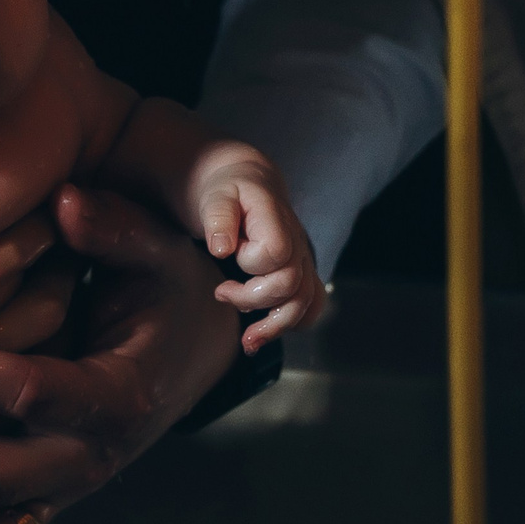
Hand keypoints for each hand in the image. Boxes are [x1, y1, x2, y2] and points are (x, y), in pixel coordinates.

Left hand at [197, 156, 320, 351]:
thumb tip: (221, 249)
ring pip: (306, 304)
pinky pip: (309, 306)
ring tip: (247, 341)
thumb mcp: (215, 193)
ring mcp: (301, 260)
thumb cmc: (227, 188)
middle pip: (293, 286)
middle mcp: (297, 243)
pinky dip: (290, 325)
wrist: (244, 182)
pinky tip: (265, 334)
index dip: (252, 263)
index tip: (225, 256)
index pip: (278, 254)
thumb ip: (218, 217)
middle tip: (221, 293)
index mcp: (277, 221)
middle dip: (254, 300)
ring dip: (276, 327)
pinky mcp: (298, 273)